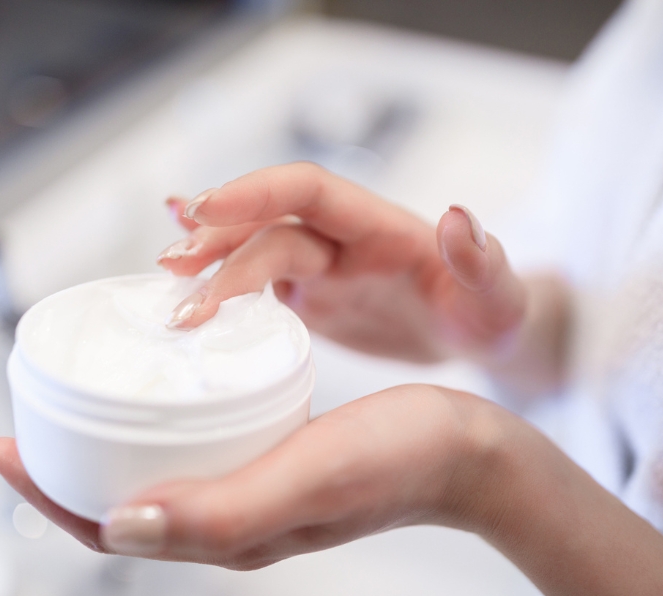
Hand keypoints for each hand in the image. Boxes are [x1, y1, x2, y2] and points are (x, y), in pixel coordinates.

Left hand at [0, 385, 496, 566]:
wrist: (468, 448)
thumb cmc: (400, 461)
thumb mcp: (305, 478)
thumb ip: (217, 509)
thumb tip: (117, 527)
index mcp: (231, 533)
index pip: (112, 528)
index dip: (47, 495)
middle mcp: (235, 518)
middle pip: (122, 505)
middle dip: (62, 471)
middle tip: (22, 420)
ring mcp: (256, 489)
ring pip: (157, 476)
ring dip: (105, 447)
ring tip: (75, 402)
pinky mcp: (276, 459)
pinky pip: (199, 450)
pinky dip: (160, 426)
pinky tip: (162, 394)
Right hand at [160, 163, 569, 389]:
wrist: (474, 336)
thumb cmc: (490, 314)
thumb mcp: (498, 297)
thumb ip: (480, 260)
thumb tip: (457, 217)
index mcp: (380, 226)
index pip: (309, 191)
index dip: (256, 193)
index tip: (206, 209)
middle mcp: (342, 239)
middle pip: (267, 223)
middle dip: (217, 237)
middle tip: (171, 268)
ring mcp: (322, 267)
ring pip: (252, 251)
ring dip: (208, 262)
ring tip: (164, 282)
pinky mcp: (310, 296)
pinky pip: (256, 281)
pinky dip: (218, 278)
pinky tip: (182, 280)